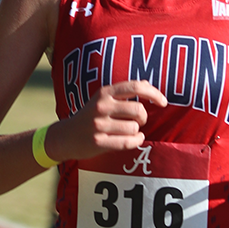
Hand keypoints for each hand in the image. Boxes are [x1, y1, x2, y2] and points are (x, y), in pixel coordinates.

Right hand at [49, 80, 166, 161]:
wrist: (65, 137)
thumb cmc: (90, 116)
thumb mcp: (102, 98)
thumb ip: (123, 92)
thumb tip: (147, 85)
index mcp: (104, 92)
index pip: (135, 86)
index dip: (153, 93)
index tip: (163, 102)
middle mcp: (101, 106)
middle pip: (139, 110)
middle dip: (143, 118)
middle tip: (138, 121)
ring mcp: (99, 124)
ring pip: (135, 128)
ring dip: (137, 131)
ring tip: (128, 131)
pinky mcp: (99, 142)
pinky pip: (129, 142)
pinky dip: (136, 141)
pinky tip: (133, 139)